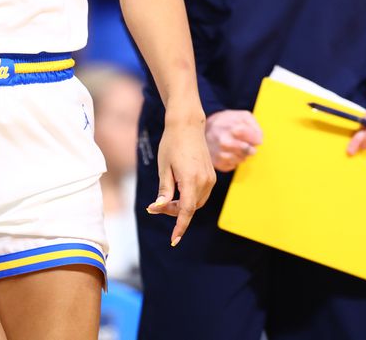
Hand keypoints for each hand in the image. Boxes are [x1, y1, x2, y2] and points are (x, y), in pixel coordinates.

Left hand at [146, 109, 215, 246]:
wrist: (187, 125)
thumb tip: (158, 207)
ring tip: (164, 198)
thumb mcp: (163, 167)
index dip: (180, 227)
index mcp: (191, 179)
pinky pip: (201, 194)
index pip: (186, 211)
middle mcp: (204, 181)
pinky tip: (177, 190)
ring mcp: (210, 178)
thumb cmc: (171, 144)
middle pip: (190, 208)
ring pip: (196, 203)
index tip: (174, 240)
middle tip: (154, 206)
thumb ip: (164, 190)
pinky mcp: (211, 175)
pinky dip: (189, 198)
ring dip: (182, 206)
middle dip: (174, 212)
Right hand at [203, 109, 262, 172]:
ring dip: (241, 154)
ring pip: (242, 159)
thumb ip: (253, 124)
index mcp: (232, 128)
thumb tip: (259, 140)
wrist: (200, 130)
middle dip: (249, 147)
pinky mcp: (217, 163)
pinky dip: (233, 159)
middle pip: (249, 151)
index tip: (255, 138)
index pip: (255, 139)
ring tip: (234, 146)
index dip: (256, 138)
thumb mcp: (240, 116)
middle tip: (244, 142)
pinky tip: (227, 152)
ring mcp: (220, 154)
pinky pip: (233, 165)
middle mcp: (225, 142)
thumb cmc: (224, 122)